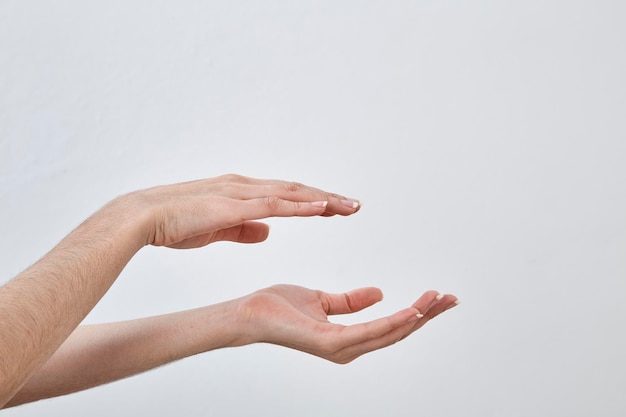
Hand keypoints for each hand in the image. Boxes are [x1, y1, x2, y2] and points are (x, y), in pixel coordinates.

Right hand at [121, 174, 360, 248]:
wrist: (141, 217)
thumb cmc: (174, 222)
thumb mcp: (217, 228)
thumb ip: (245, 229)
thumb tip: (269, 233)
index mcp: (242, 192)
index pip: (287, 195)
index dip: (313, 201)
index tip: (336, 208)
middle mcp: (246, 187)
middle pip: (297, 190)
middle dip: (328, 197)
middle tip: (355, 206)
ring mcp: (240, 193)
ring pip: (291, 194)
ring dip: (323, 199)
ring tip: (349, 207)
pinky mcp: (232, 205)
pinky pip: (273, 204)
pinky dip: (300, 205)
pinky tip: (321, 208)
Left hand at [234, 284, 458, 363]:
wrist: (251, 312)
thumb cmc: (280, 309)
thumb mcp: (323, 300)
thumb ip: (351, 301)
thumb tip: (379, 293)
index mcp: (348, 339)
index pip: (391, 327)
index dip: (418, 313)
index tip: (438, 298)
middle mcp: (348, 348)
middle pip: (397, 332)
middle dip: (426, 316)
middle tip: (451, 299)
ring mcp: (340, 348)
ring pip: (389, 333)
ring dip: (416, 317)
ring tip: (437, 300)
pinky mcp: (329, 342)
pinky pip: (369, 332)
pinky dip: (393, 321)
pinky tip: (411, 310)